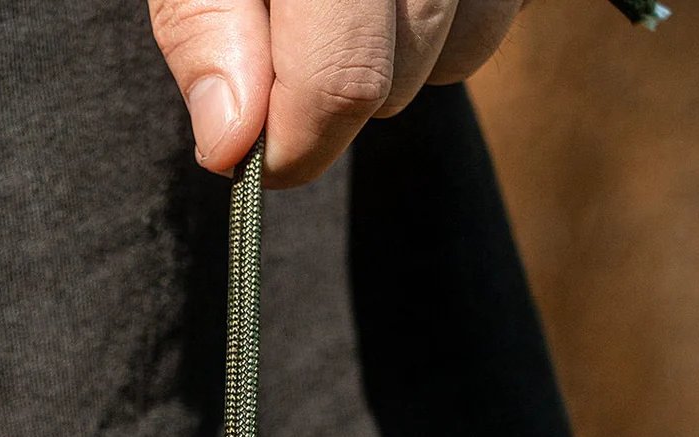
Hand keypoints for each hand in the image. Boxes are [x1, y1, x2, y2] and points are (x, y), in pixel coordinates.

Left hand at [150, 0, 528, 185]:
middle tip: (278, 41)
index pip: (343, 78)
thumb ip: (204, 25)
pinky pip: (494, 10)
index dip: (293, 144)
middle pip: (398, 79)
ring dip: (393, 57)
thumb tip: (230, 141)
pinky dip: (440, 16)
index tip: (252, 158)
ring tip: (338, 0)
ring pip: (461, 53)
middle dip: (329, 95)